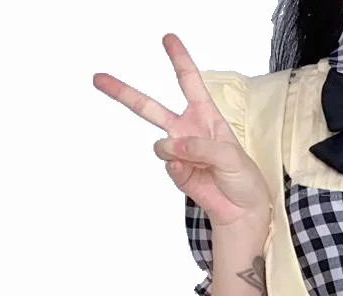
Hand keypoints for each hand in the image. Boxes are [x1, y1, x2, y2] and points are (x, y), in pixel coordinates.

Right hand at [92, 33, 270, 231]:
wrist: (243, 210)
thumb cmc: (244, 179)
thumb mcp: (232, 157)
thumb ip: (203, 147)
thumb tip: (173, 145)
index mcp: (206, 116)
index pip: (189, 82)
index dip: (179, 59)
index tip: (168, 39)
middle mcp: (188, 131)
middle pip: (150, 108)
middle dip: (123, 93)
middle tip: (98, 79)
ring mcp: (180, 153)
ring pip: (159, 144)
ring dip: (172, 150)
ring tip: (194, 162)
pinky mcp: (177, 173)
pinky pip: (169, 166)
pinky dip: (180, 170)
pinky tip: (194, 175)